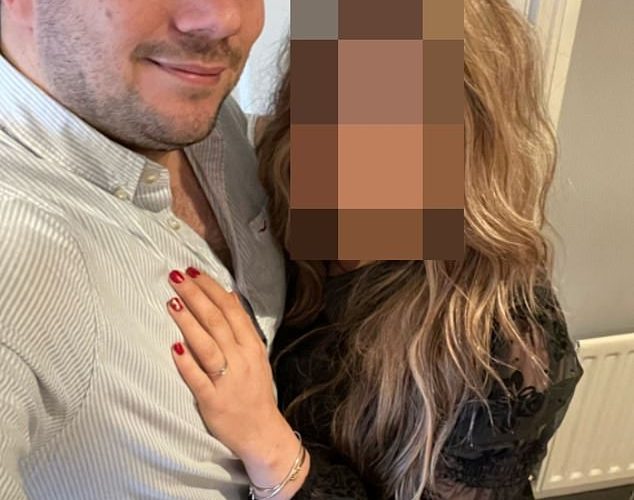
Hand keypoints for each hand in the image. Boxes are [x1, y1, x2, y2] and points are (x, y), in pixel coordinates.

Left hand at [166, 267, 308, 495]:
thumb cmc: (254, 391)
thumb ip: (242, 328)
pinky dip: (186, 363)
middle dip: (195, 296)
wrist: (262, 433)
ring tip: (172, 302)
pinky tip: (173, 346)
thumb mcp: (256, 355)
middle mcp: (242, 359)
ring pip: (207, 346)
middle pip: (217, 321)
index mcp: (252, 346)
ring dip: (189, 322)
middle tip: (176, 277)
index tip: (193, 271)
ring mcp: (228, 380)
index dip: (211, 289)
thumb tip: (231, 295)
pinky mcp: (213, 401)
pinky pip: (198, 379)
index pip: (231, 310)